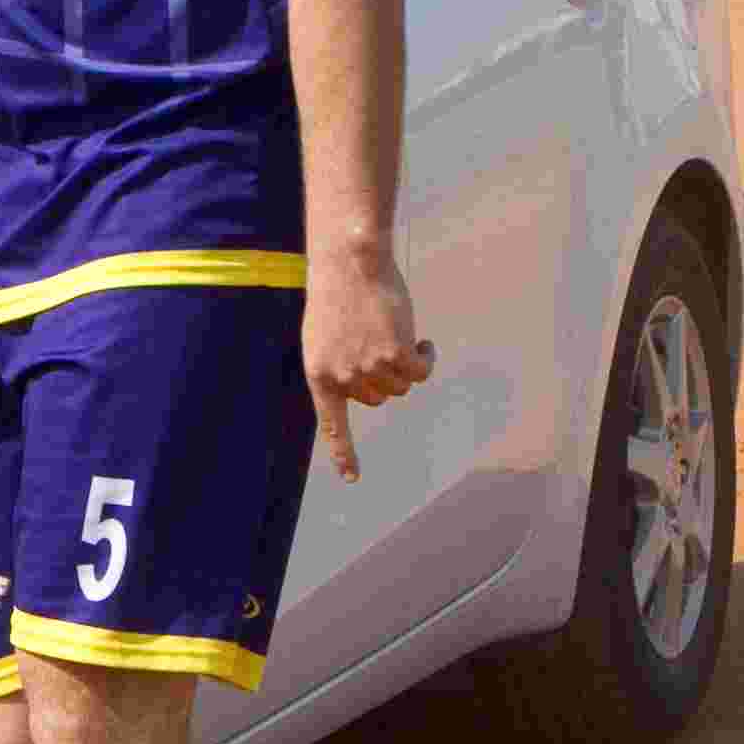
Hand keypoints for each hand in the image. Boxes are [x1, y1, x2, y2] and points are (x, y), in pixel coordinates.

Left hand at [305, 252, 435, 482]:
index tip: (352, 479)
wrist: (349, 264)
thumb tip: (363, 387)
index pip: (331, 424)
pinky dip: (425, 358)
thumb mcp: (324, 336)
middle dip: (385, 376)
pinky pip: (419, 372)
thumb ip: (339, 365)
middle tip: (380, 343)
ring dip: (405, 365)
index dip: (343, 452)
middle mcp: (342, 376)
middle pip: (378, 398)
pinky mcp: (396, 355)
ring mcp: (369, 368)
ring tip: (394, 333)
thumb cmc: (337, 296)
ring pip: (401, 386)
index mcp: (318, 374)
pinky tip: (422, 340)